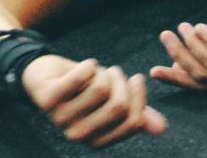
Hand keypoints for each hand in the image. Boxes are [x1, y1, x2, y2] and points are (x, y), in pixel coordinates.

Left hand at [22, 54, 166, 148]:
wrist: (44, 75)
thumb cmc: (82, 89)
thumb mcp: (111, 101)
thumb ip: (136, 113)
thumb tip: (161, 128)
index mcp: (97, 141)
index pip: (133, 121)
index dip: (139, 98)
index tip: (137, 80)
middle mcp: (78, 135)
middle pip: (119, 106)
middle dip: (122, 82)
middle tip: (115, 72)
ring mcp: (61, 119)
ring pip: (101, 89)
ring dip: (104, 73)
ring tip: (97, 71)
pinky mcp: (48, 99)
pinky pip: (79, 78)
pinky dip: (88, 66)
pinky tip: (88, 64)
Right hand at [149, 0, 206, 89]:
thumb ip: (206, 54)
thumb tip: (178, 65)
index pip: (201, 86)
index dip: (176, 79)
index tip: (153, 71)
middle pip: (205, 75)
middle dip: (180, 56)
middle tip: (165, 35)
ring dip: (193, 45)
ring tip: (182, 26)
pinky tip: (199, 26)